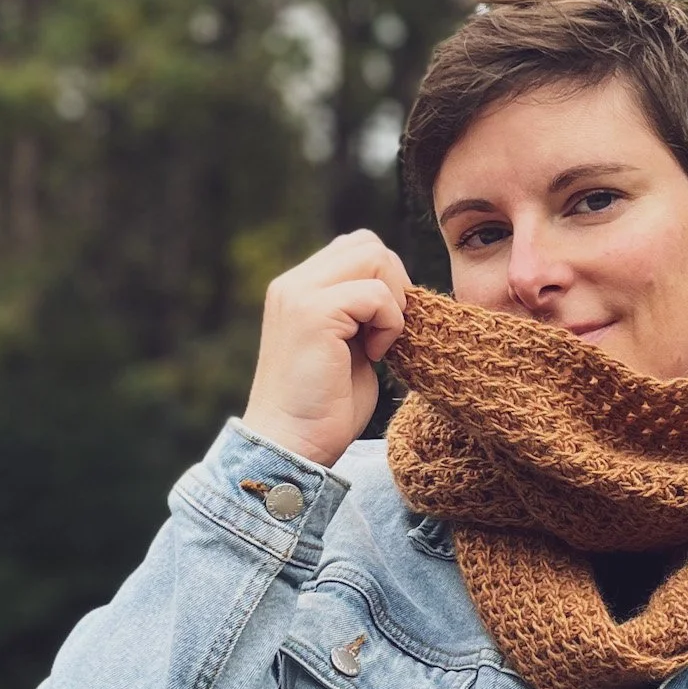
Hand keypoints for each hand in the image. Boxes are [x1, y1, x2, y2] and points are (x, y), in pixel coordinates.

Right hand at [241, 231, 411, 468]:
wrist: (293, 445)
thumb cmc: (324, 407)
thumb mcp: (345, 344)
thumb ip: (359, 309)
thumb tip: (394, 287)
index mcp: (298, 288)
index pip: (356, 247)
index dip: (384, 280)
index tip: (381, 327)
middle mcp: (292, 283)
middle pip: (369, 243)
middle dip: (394, 284)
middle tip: (387, 332)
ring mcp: (299, 295)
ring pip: (375, 257)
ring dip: (393, 302)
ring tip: (378, 343)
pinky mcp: (314, 314)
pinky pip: (375, 294)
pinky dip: (389, 324)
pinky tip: (375, 356)